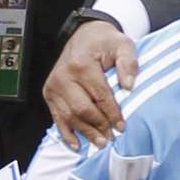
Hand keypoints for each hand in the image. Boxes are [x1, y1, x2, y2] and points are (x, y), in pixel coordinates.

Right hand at [43, 20, 137, 149]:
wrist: (85, 35)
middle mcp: (63, 76)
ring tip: (100, 143)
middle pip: (82, 109)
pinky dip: (66, 132)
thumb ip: (128, 63)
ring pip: (69, 116)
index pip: (99, 96)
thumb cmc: (106, 42)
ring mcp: (54, 86)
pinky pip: (57, 116)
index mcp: (81, 64)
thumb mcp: (123, 45)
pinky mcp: (50, 93)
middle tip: (112, 138)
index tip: (122, 126)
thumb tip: (130, 86)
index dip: (112, 113)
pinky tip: (77, 144)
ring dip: (85, 132)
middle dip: (98, 126)